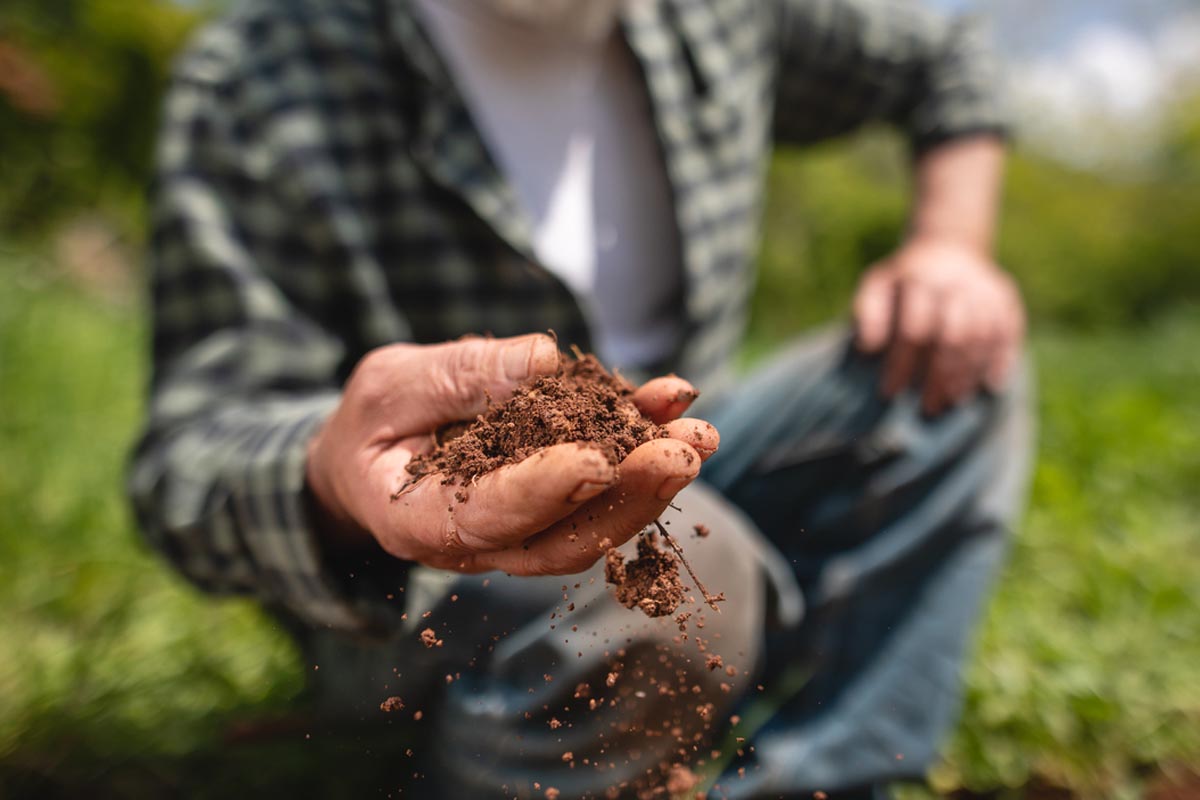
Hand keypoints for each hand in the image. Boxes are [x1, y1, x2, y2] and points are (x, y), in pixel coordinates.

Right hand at [305, 333, 717, 575]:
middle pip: (565, 538)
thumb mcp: (391, 385)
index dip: (545, 491)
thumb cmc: (371, 424)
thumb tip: (544, 359)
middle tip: (681, 451)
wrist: (370, 462)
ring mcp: (525, 531)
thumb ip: (459, 376)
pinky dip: (641, 448)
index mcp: (424, 522)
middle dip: (629, 495)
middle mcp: (483, 543)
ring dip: (652, 479)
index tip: (597, 460)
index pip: (491, 516)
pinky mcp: (555, 506)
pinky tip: (675, 407)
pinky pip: (604, 490)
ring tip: (700, 433)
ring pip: (597, 522)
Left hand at [853, 237, 1024, 414]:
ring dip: (968, 374)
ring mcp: (985, 290)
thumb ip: (869, 314)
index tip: (890, 392)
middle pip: (953, 337)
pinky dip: (1001, 360)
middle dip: (939, 377)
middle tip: (927, 407)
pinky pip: (1009, 333)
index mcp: (920, 280)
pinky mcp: (1006, 298)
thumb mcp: (878, 286)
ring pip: (982, 338)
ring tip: (952, 401)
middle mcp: (956, 283)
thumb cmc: (904, 280)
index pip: (913, 330)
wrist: (948, 247)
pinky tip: (990, 386)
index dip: (901, 364)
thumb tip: (867, 348)